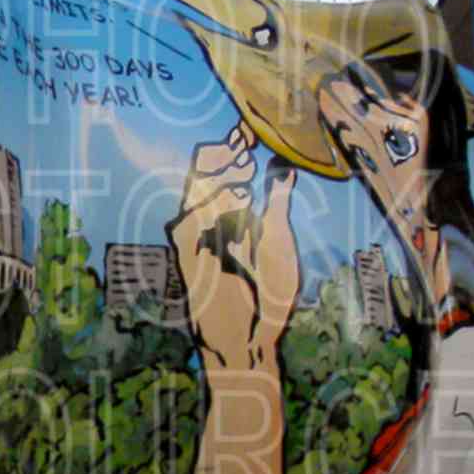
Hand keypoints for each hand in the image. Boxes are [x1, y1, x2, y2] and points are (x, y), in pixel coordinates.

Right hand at [169, 124, 300, 373]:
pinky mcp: (187, 260)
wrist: (249, 342)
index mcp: (229, 218)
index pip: (224, 172)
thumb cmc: (267, 297)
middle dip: (221, 155)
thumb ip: (277, 206)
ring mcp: (195, 242)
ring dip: (220, 177)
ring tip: (247, 171)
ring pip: (194, 194)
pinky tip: (239, 198)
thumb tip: (286, 169)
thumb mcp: (279, 242)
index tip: (249, 131)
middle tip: (243, 143)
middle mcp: (208, 225)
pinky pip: (188, 224)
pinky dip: (211, 206)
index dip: (233, 149)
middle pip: (201, 175)